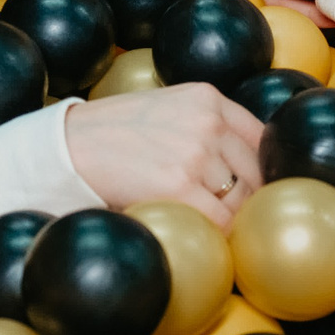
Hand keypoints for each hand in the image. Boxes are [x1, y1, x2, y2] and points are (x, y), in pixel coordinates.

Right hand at [65, 82, 262, 228]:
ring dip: (230, 218)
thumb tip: (249, 169)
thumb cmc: (116, 133)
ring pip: (240, 200)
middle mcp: (208, 122)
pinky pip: (220, 221)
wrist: (70, 145)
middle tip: (235, 216)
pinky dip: (216, 234)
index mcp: (209, 98)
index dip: (263, 169)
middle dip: (249, 198)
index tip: (258, 188)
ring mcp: (196, 154)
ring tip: (210, 225)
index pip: (260, 137)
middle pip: (256, 172)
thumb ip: (207, 126)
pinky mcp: (180, 186)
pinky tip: (201, 235)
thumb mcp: (169, 110)